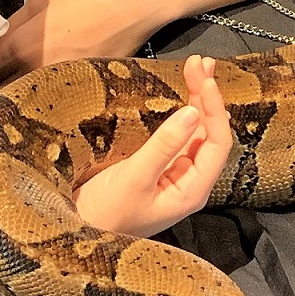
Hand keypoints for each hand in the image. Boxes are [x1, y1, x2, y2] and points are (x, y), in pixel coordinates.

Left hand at [0, 0, 167, 82]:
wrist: (136, 1)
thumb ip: (17, 21)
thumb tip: (2, 36)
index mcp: (23, 47)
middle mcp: (39, 72)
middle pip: (6, 89)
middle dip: (1, 84)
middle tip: (2, 75)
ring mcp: (64, 85)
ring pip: (34, 97)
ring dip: (27, 92)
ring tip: (32, 81)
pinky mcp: (86, 90)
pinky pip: (61, 96)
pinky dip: (56, 93)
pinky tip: (59, 81)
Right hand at [73, 56, 234, 237]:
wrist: (76, 233)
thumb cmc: (104, 214)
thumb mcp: (134, 178)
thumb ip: (164, 145)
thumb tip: (193, 111)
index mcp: (192, 189)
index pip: (218, 142)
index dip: (214, 108)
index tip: (204, 78)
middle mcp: (189, 181)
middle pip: (209, 133)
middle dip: (206, 96)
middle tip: (198, 62)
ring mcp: (174, 175)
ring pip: (195, 132)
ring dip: (197, 100)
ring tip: (196, 68)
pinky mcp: (158, 170)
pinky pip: (178, 137)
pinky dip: (182, 113)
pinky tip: (183, 95)